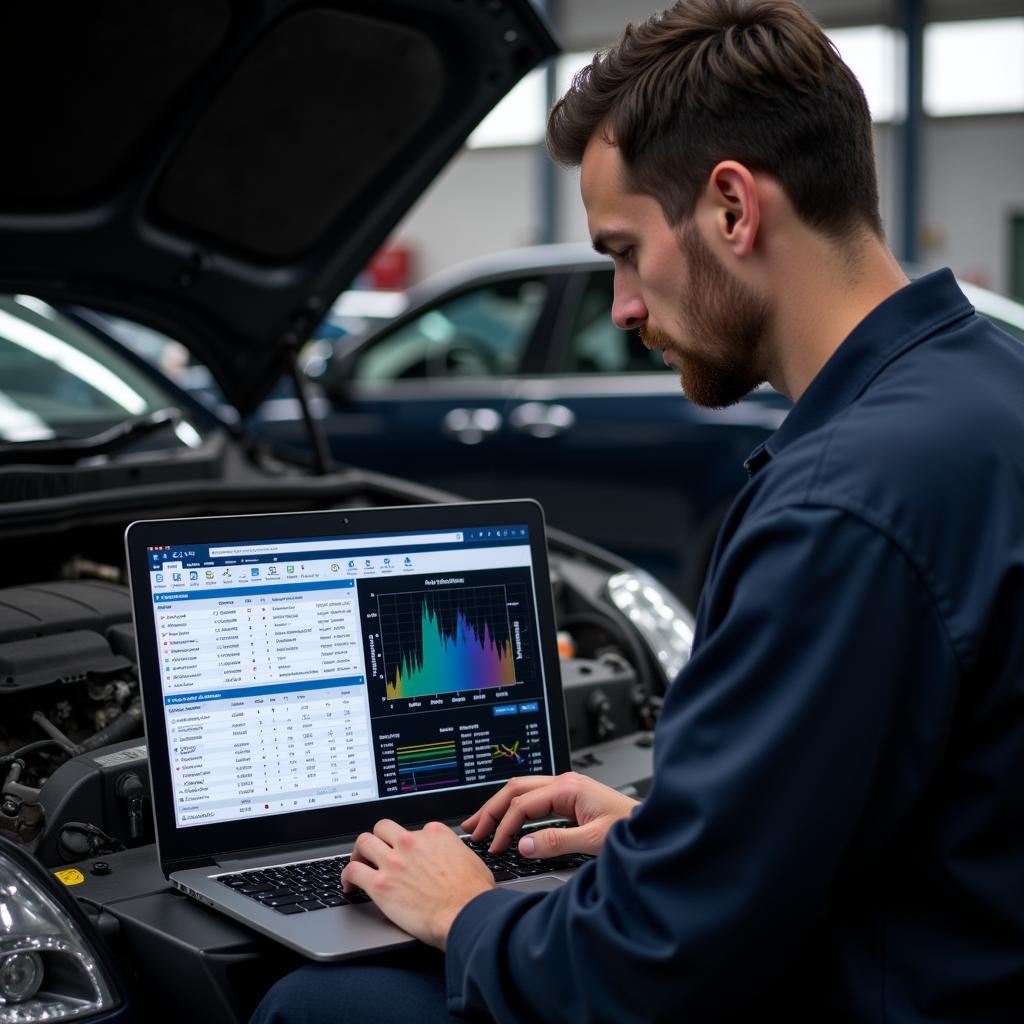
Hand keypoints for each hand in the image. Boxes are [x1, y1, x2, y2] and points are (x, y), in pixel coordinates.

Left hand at [341, 819, 494, 949]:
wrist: (465, 914)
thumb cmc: (473, 894)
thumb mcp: (471, 861)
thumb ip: (455, 854)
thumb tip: (455, 860)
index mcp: (434, 834)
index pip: (412, 830)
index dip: (408, 844)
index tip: (406, 855)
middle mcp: (411, 842)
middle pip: (383, 828)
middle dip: (378, 838)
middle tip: (375, 852)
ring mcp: (394, 861)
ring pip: (363, 842)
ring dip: (358, 853)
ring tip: (358, 863)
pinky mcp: (380, 884)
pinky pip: (353, 871)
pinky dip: (346, 877)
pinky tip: (348, 886)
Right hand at [462, 771, 638, 858]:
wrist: (655, 827)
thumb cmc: (633, 829)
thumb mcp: (595, 840)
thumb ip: (558, 842)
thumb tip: (523, 844)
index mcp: (568, 788)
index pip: (523, 804)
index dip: (504, 826)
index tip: (494, 847)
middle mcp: (565, 784)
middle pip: (516, 789)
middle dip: (491, 809)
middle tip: (473, 830)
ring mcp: (566, 789)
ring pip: (522, 791)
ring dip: (499, 807)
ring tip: (480, 824)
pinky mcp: (569, 799)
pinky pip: (533, 800)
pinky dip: (514, 810)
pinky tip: (507, 821)